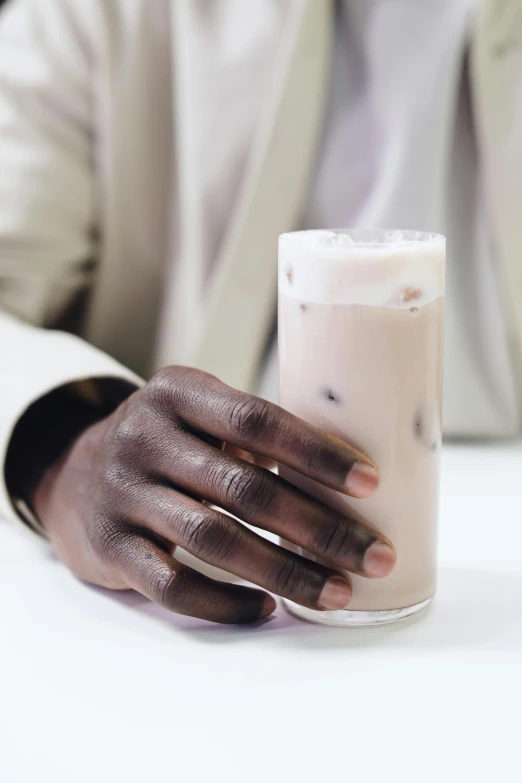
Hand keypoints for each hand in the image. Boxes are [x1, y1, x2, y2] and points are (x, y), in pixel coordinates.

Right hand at [34, 367, 394, 623]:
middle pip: (244, 487)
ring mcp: (123, 493)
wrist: (72, 473)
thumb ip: (252, 432)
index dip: (316, 452)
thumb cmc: (164, 444)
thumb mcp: (195, 414)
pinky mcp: (110, 546)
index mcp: (177, 393)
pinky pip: (172, 584)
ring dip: (284, 571)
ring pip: (213, 539)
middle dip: (319, 527)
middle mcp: (145, 437)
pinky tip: (265, 609)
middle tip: (373, 556)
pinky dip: (224, 602)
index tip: (369, 483)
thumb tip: (347, 474)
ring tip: (336, 592)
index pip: (256, 418)